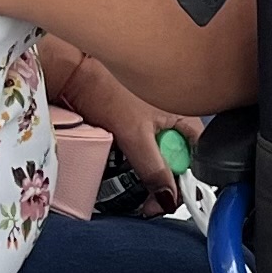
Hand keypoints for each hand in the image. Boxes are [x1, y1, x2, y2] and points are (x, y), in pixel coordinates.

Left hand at [42, 35, 199, 215]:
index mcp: (185, 114)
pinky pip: (143, 151)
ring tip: (131, 174)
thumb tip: (168, 197)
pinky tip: (123, 161)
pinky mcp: (136, 124)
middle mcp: (175, 116)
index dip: (184, 181)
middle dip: (164, 179)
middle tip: (147, 196)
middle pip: (178, 160)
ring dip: (147, 171)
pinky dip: (134, 160)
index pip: (198, 157)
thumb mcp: (135, 135)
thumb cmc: (106, 87)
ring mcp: (155, 120)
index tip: (165, 199)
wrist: (73, 73)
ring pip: (159, 157)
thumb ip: (154, 168)